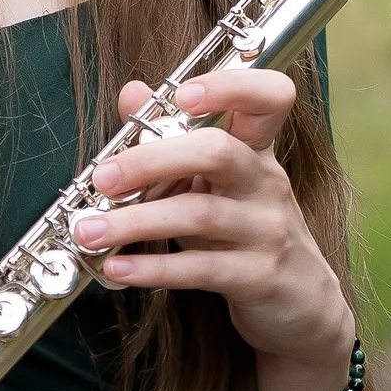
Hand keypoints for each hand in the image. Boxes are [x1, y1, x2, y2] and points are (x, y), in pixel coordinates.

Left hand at [68, 67, 357, 390]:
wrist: (301, 304)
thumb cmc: (245, 230)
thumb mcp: (214, 180)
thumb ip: (172, 135)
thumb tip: (131, 92)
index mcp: (257, 149)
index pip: (268, 96)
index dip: (229, 86)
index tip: (181, 95)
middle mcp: (266, 182)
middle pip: (216, 152)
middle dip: (150, 160)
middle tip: (102, 178)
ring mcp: (267, 230)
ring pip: (200, 214)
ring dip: (136, 221)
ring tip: (89, 232)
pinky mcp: (258, 277)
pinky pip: (201, 268)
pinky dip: (154, 268)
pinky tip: (117, 266)